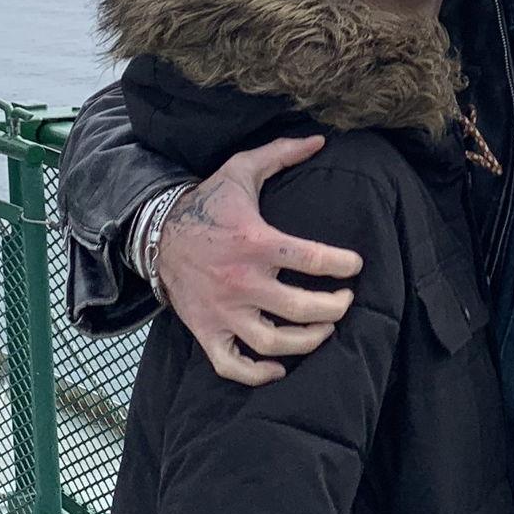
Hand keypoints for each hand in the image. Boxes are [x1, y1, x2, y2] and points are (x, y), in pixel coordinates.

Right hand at [156, 137, 360, 384]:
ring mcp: (224, 310)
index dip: (343, 265)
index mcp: (257, 242)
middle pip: (301, 308)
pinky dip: (258, 374)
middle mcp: (242, 281)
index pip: (313, 259)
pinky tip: (280, 368)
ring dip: (308, 342)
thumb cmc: (208, 203)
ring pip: (273, 341)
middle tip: (346, 301)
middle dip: (334, 308)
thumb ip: (281, 153)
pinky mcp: (206, 331)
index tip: (356, 265)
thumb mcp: (241, 170)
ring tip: (326, 331)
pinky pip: (233, 366)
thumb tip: (319, 139)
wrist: (157, 234)